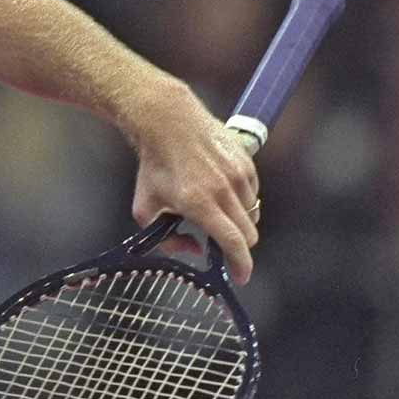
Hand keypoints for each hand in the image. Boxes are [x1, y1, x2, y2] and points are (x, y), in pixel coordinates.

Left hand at [126, 80, 260, 283]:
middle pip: (248, 234)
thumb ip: (166, 239)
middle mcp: (223, 190)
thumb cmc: (154, 166)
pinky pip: (253, 193)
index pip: (233, 243)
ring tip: (216, 210)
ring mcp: (238, 174)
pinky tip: (221, 191)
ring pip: (252, 214)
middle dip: (238, 246)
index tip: (240, 277)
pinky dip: (242, 200)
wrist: (168, 121)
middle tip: (221, 245)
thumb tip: (195, 251)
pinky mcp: (247, 162)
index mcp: (199, 203)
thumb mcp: (144, 208)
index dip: (241, 266)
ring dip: (239, 221)